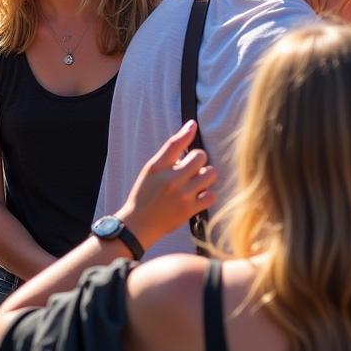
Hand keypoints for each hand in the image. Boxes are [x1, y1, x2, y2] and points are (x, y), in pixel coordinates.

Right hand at [116, 121, 216, 249]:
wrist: (138, 225)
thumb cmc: (145, 194)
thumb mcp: (151, 169)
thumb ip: (170, 151)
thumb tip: (190, 128)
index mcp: (158, 168)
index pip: (175, 143)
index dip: (188, 131)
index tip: (193, 125)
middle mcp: (171, 180)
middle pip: (200, 156)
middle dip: (199, 159)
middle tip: (192, 167)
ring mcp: (182, 196)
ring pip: (210, 174)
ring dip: (206, 175)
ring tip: (198, 180)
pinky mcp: (189, 210)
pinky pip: (212, 195)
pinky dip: (208, 194)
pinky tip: (199, 194)